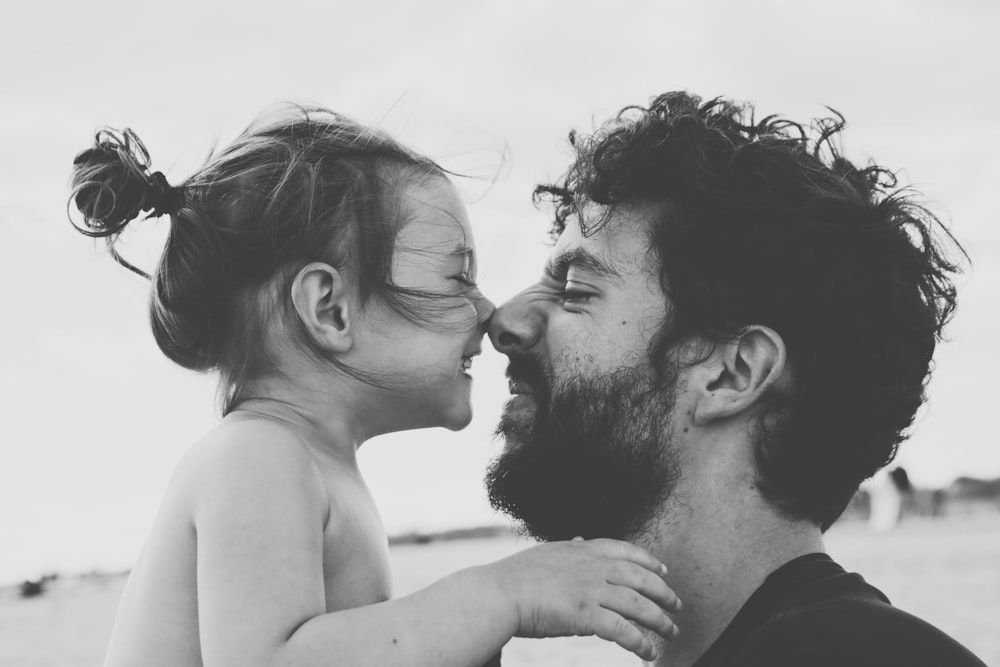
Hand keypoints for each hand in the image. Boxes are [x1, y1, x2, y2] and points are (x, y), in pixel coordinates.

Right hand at [484, 537, 680, 661]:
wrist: (497, 593)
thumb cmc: (515, 577)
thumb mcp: (547, 552)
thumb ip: (569, 548)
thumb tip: (579, 538)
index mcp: (582, 550)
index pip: (625, 550)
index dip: (649, 560)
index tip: (663, 570)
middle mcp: (592, 566)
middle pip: (641, 577)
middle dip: (664, 592)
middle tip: (677, 605)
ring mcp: (591, 590)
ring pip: (639, 605)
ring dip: (660, 620)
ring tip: (671, 632)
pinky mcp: (586, 615)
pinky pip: (624, 630)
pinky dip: (640, 642)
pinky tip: (648, 652)